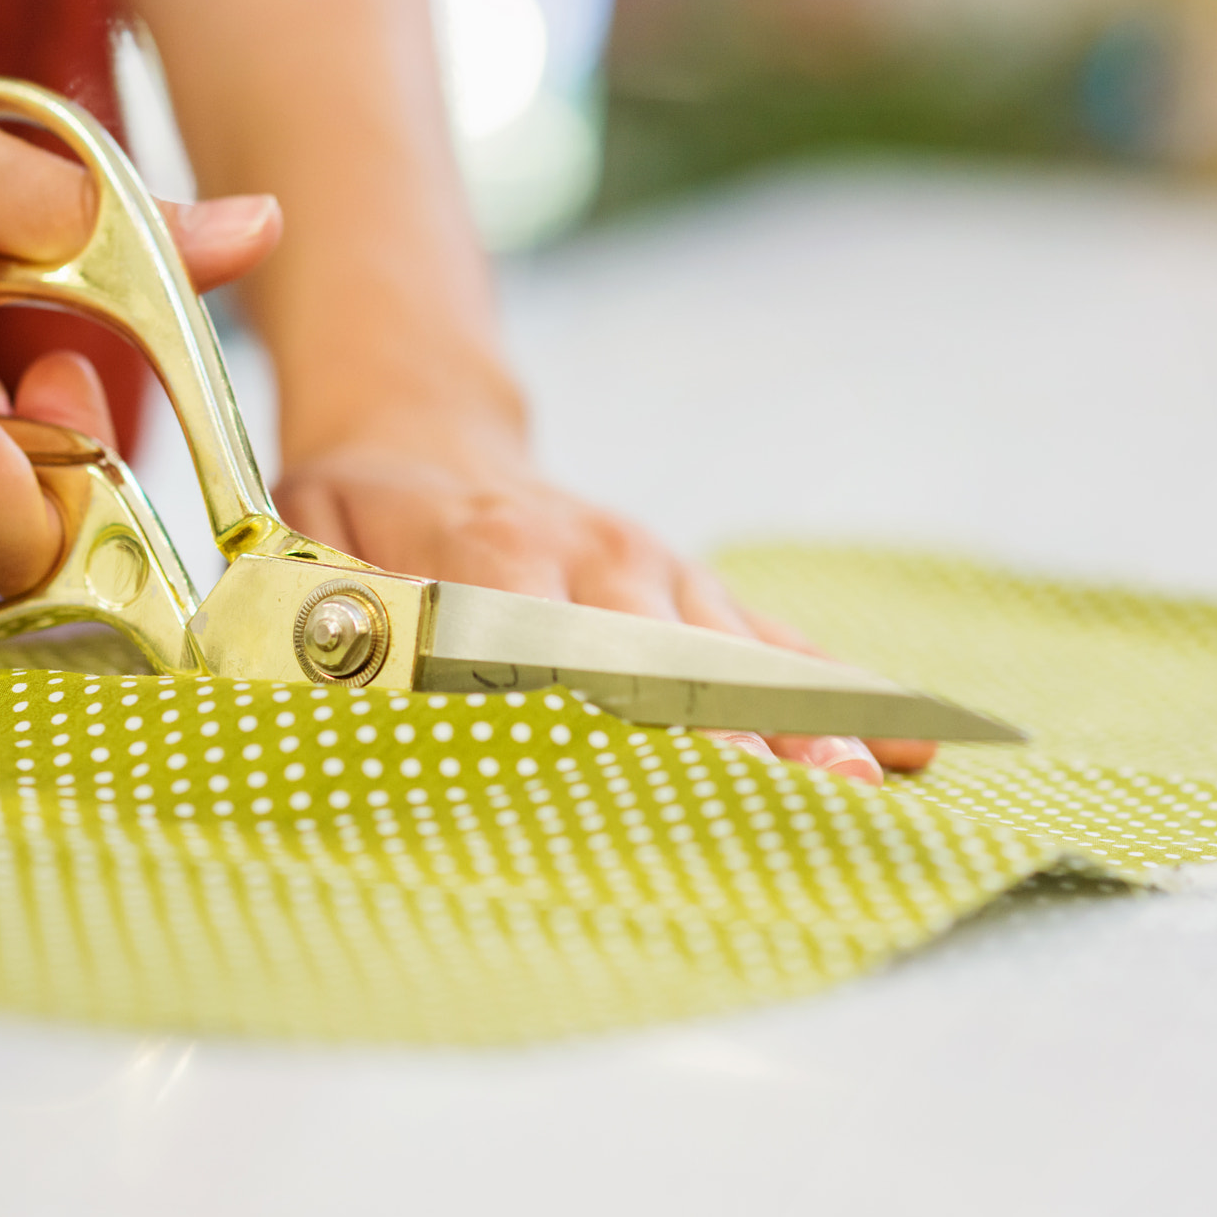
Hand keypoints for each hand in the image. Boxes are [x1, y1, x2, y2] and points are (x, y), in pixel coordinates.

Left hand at [272, 415, 937, 782]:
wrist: (422, 422)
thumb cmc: (359, 507)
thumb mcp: (310, 544)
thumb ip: (332, 614)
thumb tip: (345, 689)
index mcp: (485, 547)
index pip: (544, 637)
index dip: (590, 699)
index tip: (636, 768)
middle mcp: (586, 553)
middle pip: (660, 652)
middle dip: (723, 725)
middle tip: (790, 794)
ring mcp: (650, 568)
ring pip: (727, 649)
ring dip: (794, 716)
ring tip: (863, 779)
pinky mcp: (686, 585)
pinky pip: (766, 638)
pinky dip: (828, 688)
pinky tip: (906, 741)